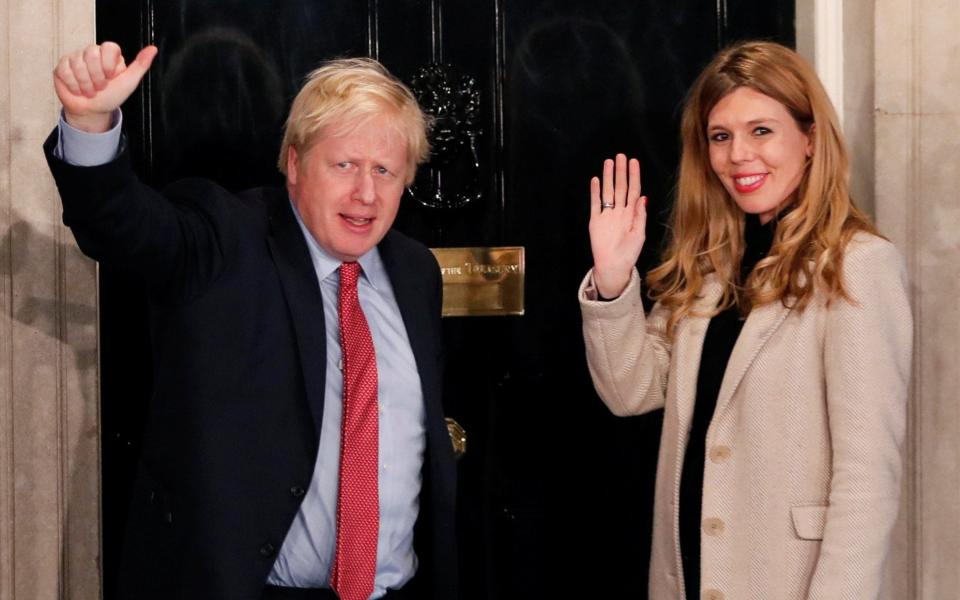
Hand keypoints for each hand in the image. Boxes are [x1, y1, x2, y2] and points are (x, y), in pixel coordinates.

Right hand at [53, 42, 156, 132]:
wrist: (93, 111)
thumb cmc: (111, 96)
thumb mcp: (130, 82)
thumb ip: (141, 65)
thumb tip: (152, 49)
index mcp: (108, 54)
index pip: (108, 47)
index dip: (109, 65)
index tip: (111, 77)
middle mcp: (91, 53)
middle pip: (92, 54)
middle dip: (97, 77)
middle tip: (100, 87)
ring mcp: (75, 58)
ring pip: (78, 64)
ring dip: (86, 84)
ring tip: (90, 90)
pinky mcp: (62, 66)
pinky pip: (65, 71)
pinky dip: (74, 85)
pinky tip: (78, 89)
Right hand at [588, 153, 646, 298]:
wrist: (613, 266)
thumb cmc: (629, 254)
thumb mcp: (639, 235)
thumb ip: (639, 216)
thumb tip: (643, 197)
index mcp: (632, 214)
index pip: (634, 190)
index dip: (634, 176)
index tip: (634, 162)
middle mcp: (619, 211)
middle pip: (620, 187)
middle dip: (621, 171)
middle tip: (620, 156)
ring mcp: (607, 215)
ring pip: (608, 191)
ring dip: (608, 177)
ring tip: (608, 162)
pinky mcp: (596, 221)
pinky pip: (595, 203)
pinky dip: (594, 192)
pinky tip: (595, 180)